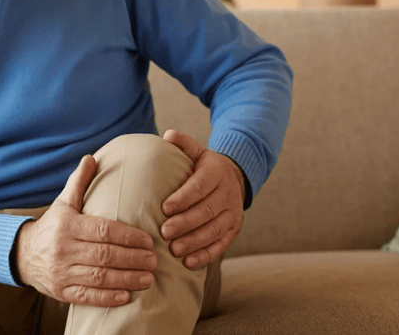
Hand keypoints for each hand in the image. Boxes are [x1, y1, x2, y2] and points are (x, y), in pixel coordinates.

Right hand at [15, 155, 157, 306]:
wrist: (22, 254)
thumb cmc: (52, 226)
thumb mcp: (63, 202)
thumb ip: (79, 182)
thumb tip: (91, 158)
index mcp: (67, 225)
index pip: (103, 231)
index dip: (128, 236)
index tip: (148, 240)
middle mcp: (63, 249)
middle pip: (104, 255)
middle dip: (133, 259)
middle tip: (154, 260)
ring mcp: (61, 272)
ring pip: (98, 277)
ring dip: (127, 279)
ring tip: (148, 278)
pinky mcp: (61, 292)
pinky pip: (87, 296)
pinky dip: (108, 297)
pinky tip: (127, 296)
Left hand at [160, 129, 245, 269]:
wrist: (232, 178)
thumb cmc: (204, 167)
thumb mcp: (196, 152)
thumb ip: (183, 144)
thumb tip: (169, 135)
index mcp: (216, 172)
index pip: (200, 186)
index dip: (183, 198)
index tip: (164, 207)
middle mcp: (228, 193)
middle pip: (207, 211)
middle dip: (185, 223)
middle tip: (164, 232)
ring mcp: (233, 213)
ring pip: (215, 230)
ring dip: (194, 242)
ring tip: (174, 249)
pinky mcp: (234, 229)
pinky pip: (222, 244)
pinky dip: (206, 255)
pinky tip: (188, 262)